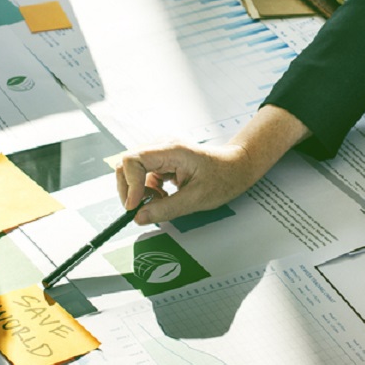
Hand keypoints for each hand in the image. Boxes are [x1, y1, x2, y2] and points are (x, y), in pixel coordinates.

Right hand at [116, 105, 309, 223]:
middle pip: (127, 164)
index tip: (134, 205)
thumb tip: (139, 217)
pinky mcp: (161, 161)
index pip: (133, 159)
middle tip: (141, 208)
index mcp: (172, 150)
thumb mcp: (196, 199)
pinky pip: (143, 176)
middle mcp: (162, 146)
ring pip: (132, 172)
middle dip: (129, 190)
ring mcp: (160, 153)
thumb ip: (166, 209)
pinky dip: (147, 191)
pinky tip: (164, 196)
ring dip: (139, 192)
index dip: (128, 184)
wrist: (237, 167)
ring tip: (161, 201)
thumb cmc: (224, 177)